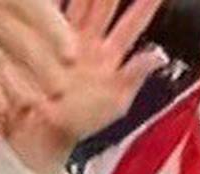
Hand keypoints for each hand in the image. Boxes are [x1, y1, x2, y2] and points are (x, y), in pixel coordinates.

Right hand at [4, 0, 169, 173]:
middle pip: (104, 3)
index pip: (133, 23)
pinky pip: (52, 12)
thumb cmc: (79, 124)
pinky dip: (54, 2)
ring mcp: (65, 38)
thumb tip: (158, 53)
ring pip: (80, 2)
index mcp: (111, 57)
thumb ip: (135, 75)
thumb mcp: (115, 103)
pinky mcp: (41, 39)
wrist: (42, 133)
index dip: (145, 5)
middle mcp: (89, 43)